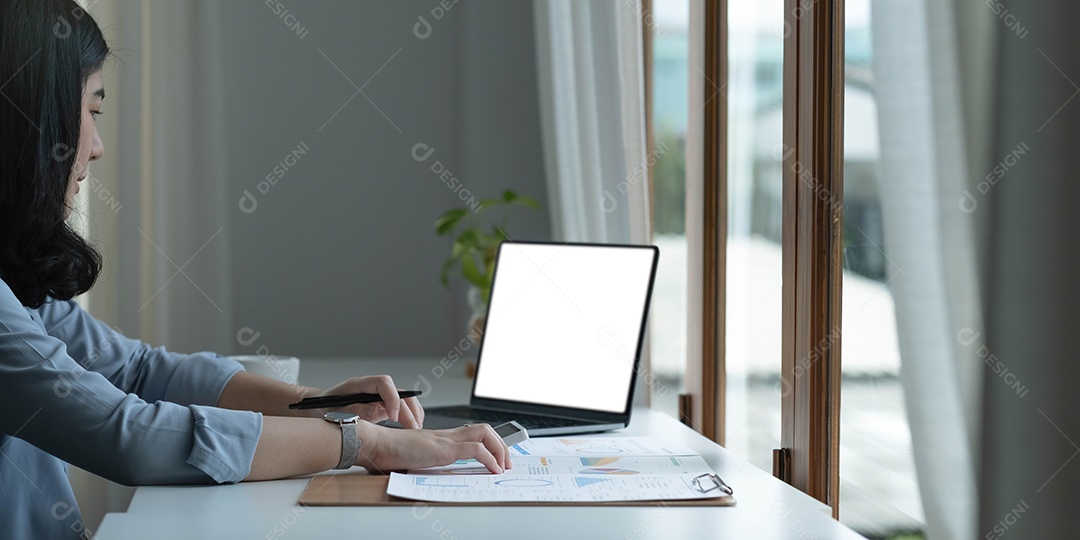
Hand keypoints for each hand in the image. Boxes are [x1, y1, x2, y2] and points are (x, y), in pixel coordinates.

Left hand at [311, 375, 423, 427]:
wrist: (314, 410)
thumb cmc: (320, 410)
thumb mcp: (334, 412)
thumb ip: (356, 410)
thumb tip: (379, 410)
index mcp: (358, 384)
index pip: (383, 383)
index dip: (392, 398)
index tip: (394, 417)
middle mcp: (371, 388)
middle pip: (398, 391)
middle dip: (408, 409)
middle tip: (414, 428)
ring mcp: (377, 396)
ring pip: (403, 397)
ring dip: (413, 412)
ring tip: (417, 429)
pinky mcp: (380, 406)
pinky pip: (400, 406)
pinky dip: (409, 415)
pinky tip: (412, 427)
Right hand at [355, 422, 512, 473]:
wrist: (377, 444)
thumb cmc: (390, 453)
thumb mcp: (415, 459)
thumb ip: (427, 463)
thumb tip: (435, 475)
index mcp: (442, 438)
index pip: (473, 432)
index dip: (490, 443)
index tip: (498, 459)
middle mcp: (447, 435)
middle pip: (484, 429)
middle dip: (501, 445)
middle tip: (507, 463)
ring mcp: (446, 439)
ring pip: (484, 433)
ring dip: (500, 449)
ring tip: (503, 467)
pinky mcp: (444, 448)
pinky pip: (475, 449)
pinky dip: (489, 459)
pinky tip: (493, 470)